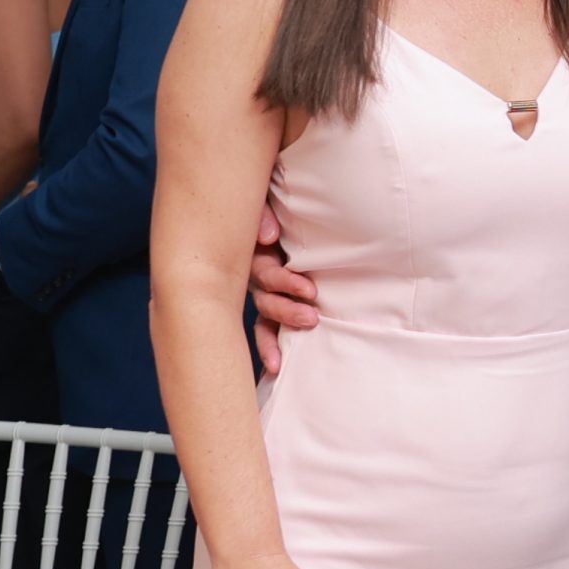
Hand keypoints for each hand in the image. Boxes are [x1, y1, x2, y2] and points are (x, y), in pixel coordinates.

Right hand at [246, 203, 317, 377]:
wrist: (278, 203)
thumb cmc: (274, 202)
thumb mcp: (266, 201)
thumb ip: (264, 214)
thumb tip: (269, 236)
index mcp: (256, 249)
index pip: (266, 272)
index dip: (285, 283)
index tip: (310, 291)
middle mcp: (255, 271)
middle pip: (265, 298)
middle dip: (287, 310)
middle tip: (312, 318)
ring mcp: (262, 287)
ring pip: (266, 315)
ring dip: (282, 327)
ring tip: (298, 342)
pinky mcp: (272, 298)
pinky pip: (266, 326)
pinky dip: (269, 345)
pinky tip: (275, 367)